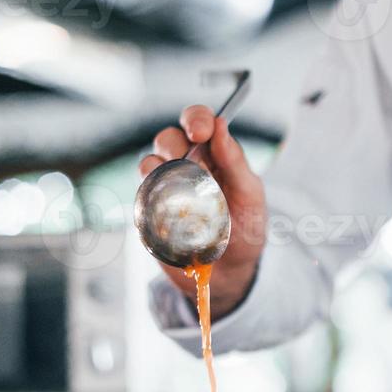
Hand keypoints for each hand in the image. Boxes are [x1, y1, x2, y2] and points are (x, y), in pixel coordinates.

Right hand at [141, 105, 266, 318]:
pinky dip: (149, 195)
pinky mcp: (152, 210)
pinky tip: (164, 207)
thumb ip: (235, 161)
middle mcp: (188, 165)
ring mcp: (167, 188)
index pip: (199, 123)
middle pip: (168, 138)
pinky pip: (141, 195)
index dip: (195, 119)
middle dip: (172, 143)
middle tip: (184, 160)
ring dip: (156, 168)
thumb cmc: (246, 230)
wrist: (230, 272)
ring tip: (173, 185)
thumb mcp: (250, 194)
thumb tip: (221, 126)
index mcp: (214, 154)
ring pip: (148, 163)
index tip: (200, 131)